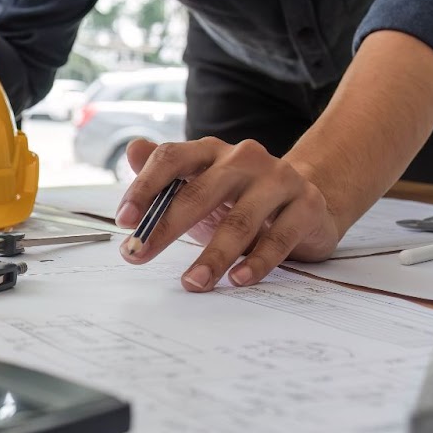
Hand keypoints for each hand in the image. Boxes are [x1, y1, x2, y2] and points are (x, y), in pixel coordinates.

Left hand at [115, 138, 341, 291]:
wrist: (308, 201)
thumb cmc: (241, 199)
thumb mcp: (201, 186)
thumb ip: (167, 173)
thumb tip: (132, 149)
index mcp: (212, 151)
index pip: (172, 158)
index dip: (144, 187)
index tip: (124, 220)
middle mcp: (245, 159)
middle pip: (201, 192)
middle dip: (166, 228)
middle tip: (140, 255)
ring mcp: (279, 180)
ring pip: (240, 221)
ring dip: (213, 256)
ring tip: (193, 282)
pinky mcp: (306, 206)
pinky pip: (278, 239)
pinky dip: (256, 262)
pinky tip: (237, 280)